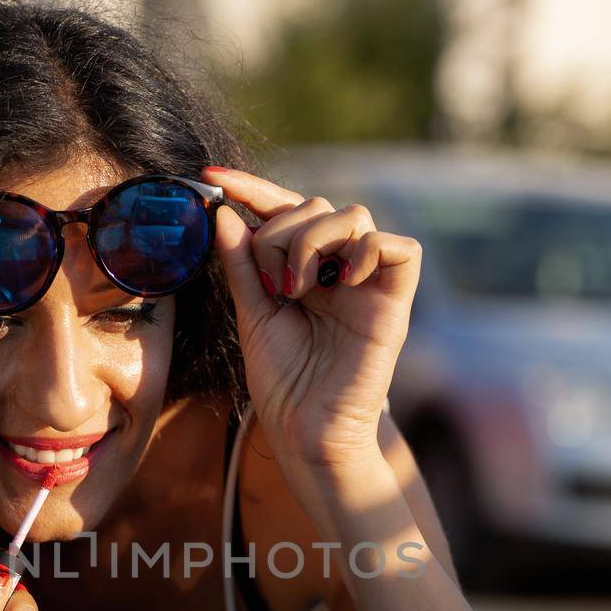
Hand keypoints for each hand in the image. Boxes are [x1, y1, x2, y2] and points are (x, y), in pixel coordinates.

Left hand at [203, 165, 421, 480]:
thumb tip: (223, 214)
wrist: (306, 432)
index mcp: (303, 268)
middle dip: (281, 232)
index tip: (211, 179)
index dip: (251, 189)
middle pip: (317, 204)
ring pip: (352, 215)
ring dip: (313, 241)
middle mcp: (339, 268)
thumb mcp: (250, 315)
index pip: (283, 210)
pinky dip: (368, 251)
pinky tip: (341, 283)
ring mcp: (368, 282)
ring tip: (297, 289)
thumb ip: (241, 265)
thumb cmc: (283, 383)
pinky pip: (398, 247)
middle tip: (271, 283)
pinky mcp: (395, 302)